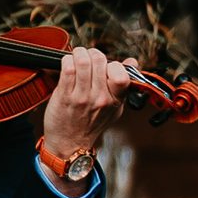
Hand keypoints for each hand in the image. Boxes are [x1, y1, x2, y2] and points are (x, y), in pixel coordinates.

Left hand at [42, 44, 121, 167]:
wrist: (69, 144)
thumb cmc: (90, 125)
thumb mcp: (114, 108)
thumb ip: (123, 85)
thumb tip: (132, 62)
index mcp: (115, 100)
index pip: (122, 74)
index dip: (113, 64)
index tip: (105, 66)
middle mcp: (100, 98)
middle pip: (99, 60)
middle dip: (92, 54)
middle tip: (87, 58)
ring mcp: (82, 96)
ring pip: (83, 61)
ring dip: (78, 54)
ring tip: (76, 58)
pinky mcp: (65, 95)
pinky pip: (67, 68)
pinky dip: (67, 61)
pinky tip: (68, 66)